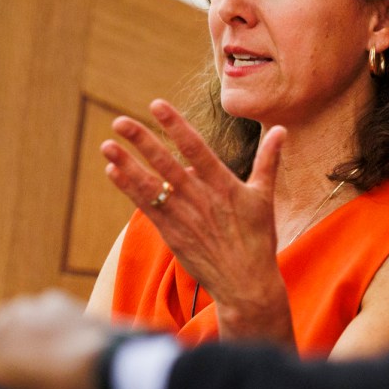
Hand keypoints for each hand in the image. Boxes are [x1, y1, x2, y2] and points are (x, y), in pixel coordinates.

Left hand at [0, 291, 115, 388]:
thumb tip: (102, 371)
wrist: (108, 364)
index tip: (19, 373)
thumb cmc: (116, 364)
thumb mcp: (103, 352)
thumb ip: (90, 353)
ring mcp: (3, 326)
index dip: (16, 351)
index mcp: (51, 306)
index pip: (20, 326)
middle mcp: (23, 309)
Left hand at [100, 100, 293, 342]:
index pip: (196, 148)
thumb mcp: (265, 197)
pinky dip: (129, 188)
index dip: (176, 126)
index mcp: (224, 185)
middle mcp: (201, 199)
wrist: (246, 283)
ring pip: (151, 185)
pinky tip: (113, 171)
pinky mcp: (172, 234)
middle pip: (166, 164)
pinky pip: (146, 207)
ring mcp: (184, 217)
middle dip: (142, 141)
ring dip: (127, 164)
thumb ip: (268, 161)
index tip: (157, 105)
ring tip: (107, 145)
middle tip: (120, 122)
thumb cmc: (257, 239)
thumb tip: (281, 130)